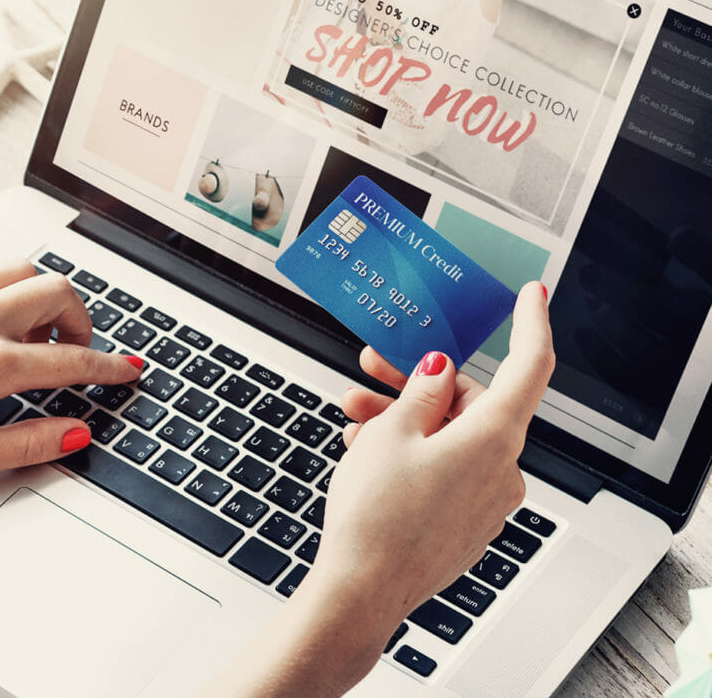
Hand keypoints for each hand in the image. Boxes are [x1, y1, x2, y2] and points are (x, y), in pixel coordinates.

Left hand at [0, 260, 141, 484]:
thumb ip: (26, 444)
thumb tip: (74, 435)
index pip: (72, 361)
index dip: (108, 368)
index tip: (127, 370)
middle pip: (56, 293)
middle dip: (80, 319)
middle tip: (74, 349)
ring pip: (19, 269)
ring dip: (40, 295)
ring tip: (32, 331)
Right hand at [311, 282, 553, 634]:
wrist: (361, 590)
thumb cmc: (376, 516)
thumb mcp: (391, 434)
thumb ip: (422, 393)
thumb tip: (441, 371)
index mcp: (494, 438)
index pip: (529, 366)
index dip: (531, 324)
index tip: (532, 296)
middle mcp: (502, 471)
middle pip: (472, 404)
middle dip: (419, 383)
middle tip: (374, 367)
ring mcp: (485, 502)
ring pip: (452, 440)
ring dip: (406, 421)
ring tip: (354, 417)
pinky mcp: (464, 526)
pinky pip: (446, 473)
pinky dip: (414, 455)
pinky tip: (368, 452)